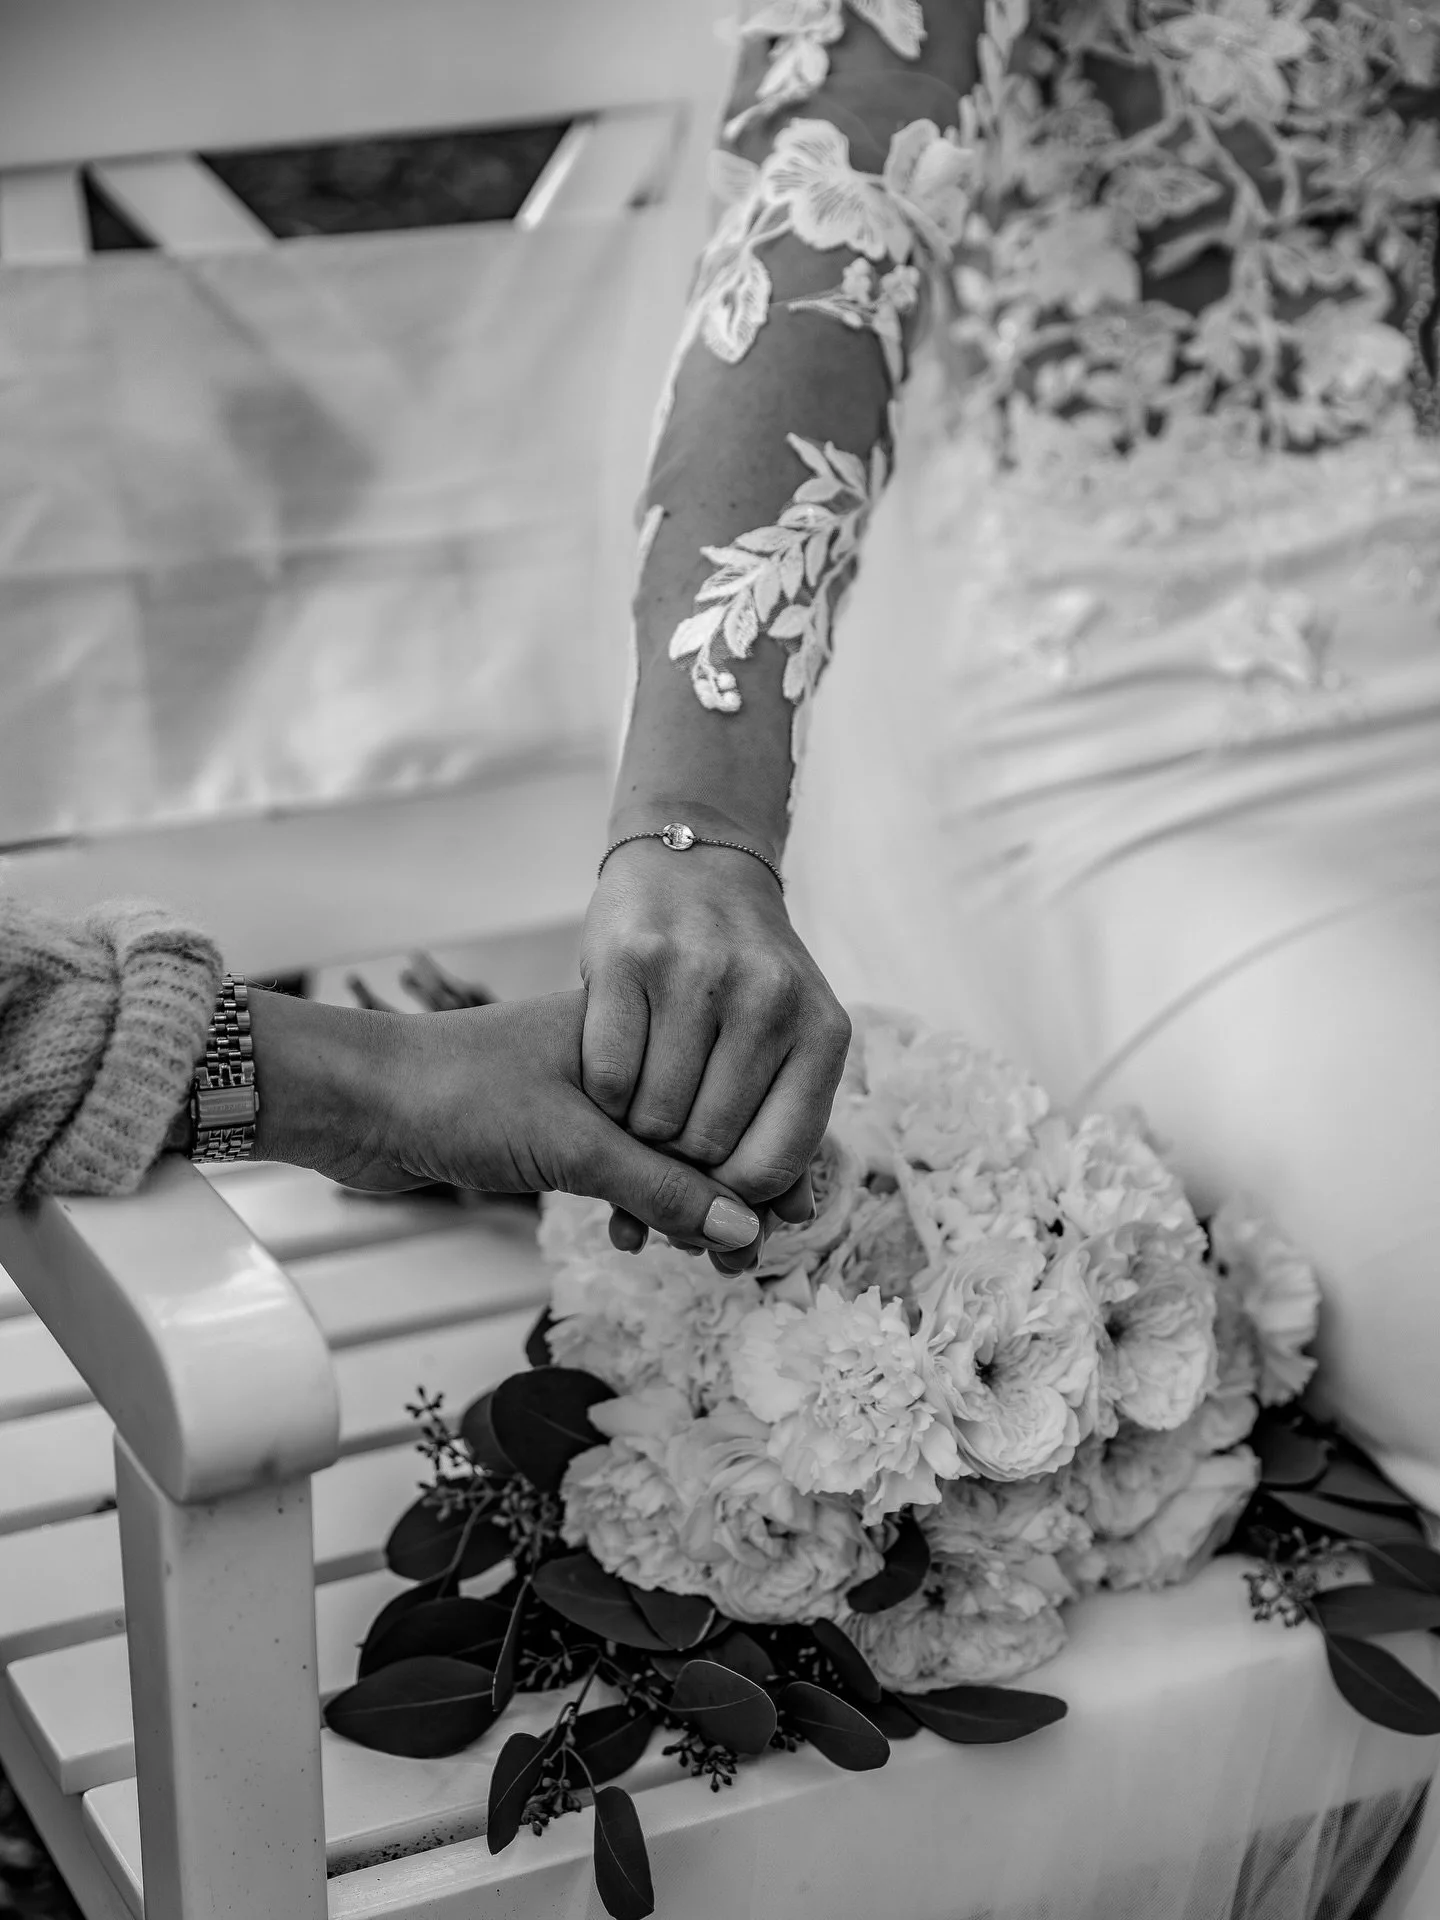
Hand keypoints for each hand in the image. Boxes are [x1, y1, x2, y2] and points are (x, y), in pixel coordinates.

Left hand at [246, 988, 763, 1253]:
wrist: (352, 1097)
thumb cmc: (458, 1094)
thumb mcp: (574, 1146)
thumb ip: (664, 1188)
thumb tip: (746, 1230)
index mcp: (639, 1026)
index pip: (728, 1092)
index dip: (763, 1157)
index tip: (787, 1219)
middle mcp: (623, 1055)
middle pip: (704, 1128)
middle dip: (731, 1194)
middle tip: (746, 1261)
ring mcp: (587, 1092)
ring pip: (662, 1155)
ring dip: (685, 1207)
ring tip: (708, 1263)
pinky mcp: (552, 1127)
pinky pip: (619, 1169)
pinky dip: (636, 1204)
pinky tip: (637, 1242)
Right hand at [580, 838, 850, 1256]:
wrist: (691, 863)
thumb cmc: (736, 978)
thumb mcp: (783, 1043)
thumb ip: (780, 1133)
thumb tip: (764, 1234)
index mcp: (823, 1032)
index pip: (774, 1165)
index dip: (729, 1201)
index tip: (702, 1195)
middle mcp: (770, 999)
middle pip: (710, 1149)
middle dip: (676, 1168)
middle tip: (657, 1153)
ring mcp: (700, 974)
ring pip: (655, 1119)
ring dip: (634, 1134)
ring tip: (634, 1114)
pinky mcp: (631, 957)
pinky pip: (609, 1073)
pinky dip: (603, 1092)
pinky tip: (609, 1074)